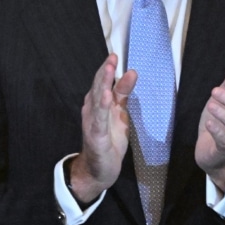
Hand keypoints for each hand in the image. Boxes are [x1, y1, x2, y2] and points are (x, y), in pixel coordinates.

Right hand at [70, 54, 136, 203]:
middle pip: (99, 87)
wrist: (99, 169)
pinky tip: (106, 97)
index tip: (114, 55)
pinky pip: (99, 119)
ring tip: (108, 70)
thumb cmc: (109, 140)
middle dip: (105, 72)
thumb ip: (124, 94)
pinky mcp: (96, 136)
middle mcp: (93, 110)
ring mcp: (93, 122)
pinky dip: (102, 107)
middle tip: (112, 57)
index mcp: (99, 104)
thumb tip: (132, 73)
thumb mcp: (120, 113)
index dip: (107, 69)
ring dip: (103, 85)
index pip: (103, 83)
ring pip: (97, 100)